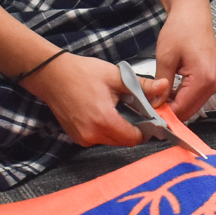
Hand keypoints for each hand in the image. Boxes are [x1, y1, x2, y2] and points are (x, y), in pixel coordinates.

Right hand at [26, 53, 145, 147]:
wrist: (51, 75)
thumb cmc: (82, 73)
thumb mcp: (116, 76)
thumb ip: (142, 85)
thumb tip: (164, 86)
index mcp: (104, 120)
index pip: (134, 138)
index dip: (145, 129)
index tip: (149, 117)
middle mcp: (92, 134)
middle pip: (123, 141)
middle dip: (132, 129)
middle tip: (133, 110)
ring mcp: (82, 138)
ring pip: (111, 141)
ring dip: (118, 129)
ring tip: (116, 109)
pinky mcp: (76, 137)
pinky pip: (98, 138)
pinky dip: (105, 129)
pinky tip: (103, 112)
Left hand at [144, 0, 215, 122]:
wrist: (193, 13)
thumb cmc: (181, 29)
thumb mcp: (166, 57)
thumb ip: (161, 83)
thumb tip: (156, 104)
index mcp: (203, 79)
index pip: (182, 109)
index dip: (164, 115)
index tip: (146, 115)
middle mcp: (212, 84)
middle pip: (189, 111)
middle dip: (169, 113)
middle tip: (148, 109)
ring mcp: (213, 83)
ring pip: (191, 106)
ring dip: (174, 106)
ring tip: (155, 100)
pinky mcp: (209, 79)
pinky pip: (194, 96)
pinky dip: (180, 98)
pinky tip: (166, 93)